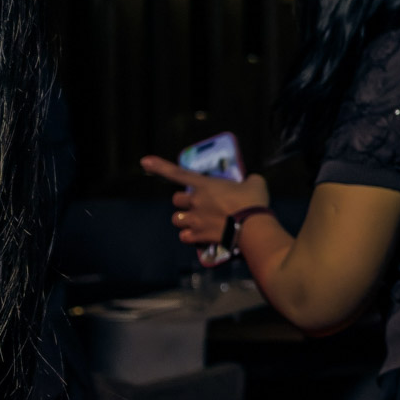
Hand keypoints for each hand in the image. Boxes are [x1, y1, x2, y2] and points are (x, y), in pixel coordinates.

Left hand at [139, 156, 270, 245]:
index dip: (160, 166)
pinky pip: (185, 237)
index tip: (144, 161)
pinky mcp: (198, 236)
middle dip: (184, 202)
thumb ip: (249, 180)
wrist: (253, 226)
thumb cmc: (253, 201)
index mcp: (205, 185)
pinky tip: (199, 237)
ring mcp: (195, 219)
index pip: (178, 173)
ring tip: (196, 222)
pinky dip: (190, 237)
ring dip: (184, 220)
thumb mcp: (256, 183)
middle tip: (198, 205)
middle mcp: (195, 201)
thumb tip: (251, 181)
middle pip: (176, 199)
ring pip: (176, 219)